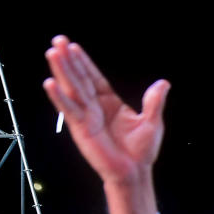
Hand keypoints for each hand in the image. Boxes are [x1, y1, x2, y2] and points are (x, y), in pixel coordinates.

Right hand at [43, 36, 169, 186]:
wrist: (135, 172)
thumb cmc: (141, 151)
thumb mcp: (152, 122)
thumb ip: (154, 101)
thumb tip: (164, 83)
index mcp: (110, 103)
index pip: (94, 77)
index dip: (83, 62)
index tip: (72, 46)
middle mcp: (95, 107)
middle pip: (79, 79)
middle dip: (68, 60)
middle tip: (57, 41)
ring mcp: (86, 116)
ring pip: (71, 89)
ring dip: (61, 71)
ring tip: (52, 53)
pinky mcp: (81, 128)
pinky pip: (69, 109)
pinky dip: (59, 97)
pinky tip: (50, 82)